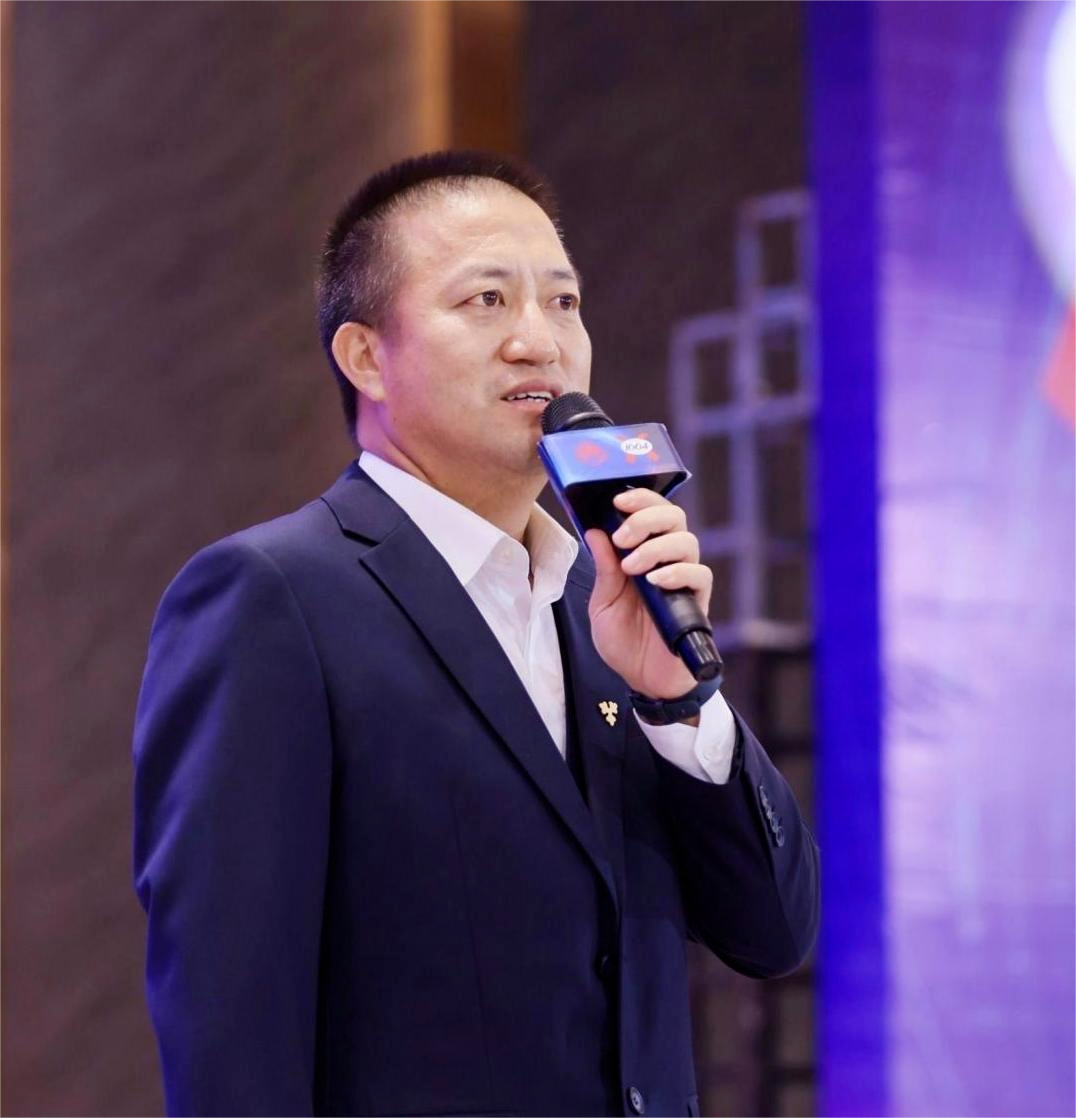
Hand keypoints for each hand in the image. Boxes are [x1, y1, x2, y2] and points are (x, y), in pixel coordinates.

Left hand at [584, 488, 713, 700]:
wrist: (643, 681)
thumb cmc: (624, 642)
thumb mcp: (602, 604)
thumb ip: (603, 569)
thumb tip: (594, 531)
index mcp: (642, 555)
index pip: (650, 513)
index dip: (639, 500)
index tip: (616, 500)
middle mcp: (667, 562)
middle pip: (674, 518)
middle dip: (647, 517)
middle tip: (623, 534)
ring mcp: (683, 581)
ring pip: (687, 541)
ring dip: (657, 546)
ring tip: (633, 565)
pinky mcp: (697, 603)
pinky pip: (699, 576)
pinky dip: (678, 572)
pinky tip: (657, 580)